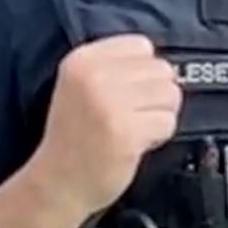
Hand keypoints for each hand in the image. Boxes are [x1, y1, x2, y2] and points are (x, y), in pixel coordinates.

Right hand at [30, 34, 182, 218]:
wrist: (57, 181)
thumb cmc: (74, 137)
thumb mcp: (80, 86)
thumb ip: (115, 68)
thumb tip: (163, 65)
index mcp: (82, 59)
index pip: (141, 45)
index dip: (143, 72)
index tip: (127, 92)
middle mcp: (96, 76)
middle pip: (161, 69)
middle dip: (155, 95)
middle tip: (132, 116)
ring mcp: (112, 103)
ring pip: (170, 94)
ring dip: (159, 115)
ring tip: (134, 128)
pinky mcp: (128, 131)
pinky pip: (167, 122)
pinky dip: (158, 136)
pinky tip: (135, 144)